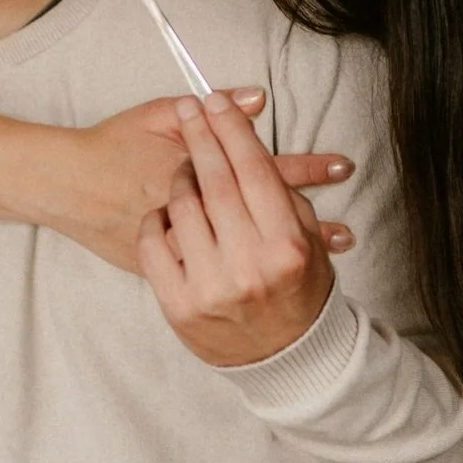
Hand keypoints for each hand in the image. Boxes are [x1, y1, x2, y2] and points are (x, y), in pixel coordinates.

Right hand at [42, 90, 353, 272]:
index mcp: (201, 171)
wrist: (66, 188)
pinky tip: (282, 280)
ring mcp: (186, 246)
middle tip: (349, 231)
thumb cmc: (112, 147)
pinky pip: (220, 272)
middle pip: (264, 214)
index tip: (342, 168)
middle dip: (311, 220)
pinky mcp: (171, 271)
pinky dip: (253, 269)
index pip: (263, 169)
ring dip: (291, 248)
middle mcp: (197, 213)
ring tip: (331, 252)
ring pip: (248, 247)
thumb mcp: (155, 116)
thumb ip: (203, 110)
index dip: (305, 169)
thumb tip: (256, 100)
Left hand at [137, 92, 336, 366]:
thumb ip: (288, 193)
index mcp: (286, 246)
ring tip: (186, 168)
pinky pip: (155, 243)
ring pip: (182, 207)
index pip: (254, 170)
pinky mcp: (178, 305)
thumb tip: (253, 142)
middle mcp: (249, 266)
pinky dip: (157, 219)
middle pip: (215, 180)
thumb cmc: (298, 293)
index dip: (232, 130)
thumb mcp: (308, 243)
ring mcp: (210, 287)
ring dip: (180, 178)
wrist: (284, 360)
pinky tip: (166, 209)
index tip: (217, 101)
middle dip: (201, 136)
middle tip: (192, 111)